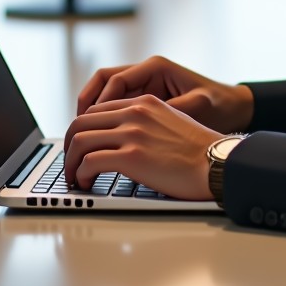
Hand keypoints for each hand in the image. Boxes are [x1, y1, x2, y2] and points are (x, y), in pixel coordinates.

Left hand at [63, 94, 217, 199]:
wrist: (216, 162)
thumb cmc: (199, 151)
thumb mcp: (170, 121)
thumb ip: (147, 122)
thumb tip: (127, 139)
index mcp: (144, 102)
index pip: (98, 109)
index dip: (82, 130)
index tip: (81, 147)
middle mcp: (135, 112)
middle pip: (81, 122)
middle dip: (69, 145)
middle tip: (71, 164)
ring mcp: (132, 133)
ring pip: (80, 141)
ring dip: (71, 163)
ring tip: (75, 178)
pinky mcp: (132, 157)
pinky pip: (90, 162)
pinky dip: (81, 175)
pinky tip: (87, 183)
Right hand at [77, 55, 253, 132]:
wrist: (237, 108)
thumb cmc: (220, 106)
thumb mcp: (198, 107)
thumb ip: (170, 110)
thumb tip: (142, 121)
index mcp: (157, 67)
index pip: (114, 80)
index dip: (98, 104)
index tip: (89, 126)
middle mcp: (147, 72)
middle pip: (103, 83)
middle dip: (86, 107)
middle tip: (75, 133)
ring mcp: (145, 85)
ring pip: (106, 94)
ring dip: (92, 114)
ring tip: (81, 139)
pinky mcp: (146, 100)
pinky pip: (117, 106)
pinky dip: (105, 120)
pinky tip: (101, 141)